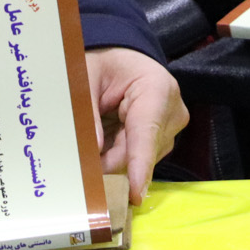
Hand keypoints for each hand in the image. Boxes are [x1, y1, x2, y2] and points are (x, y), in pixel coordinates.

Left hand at [85, 47, 186, 203]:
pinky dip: (115, 153)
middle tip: (78, 167)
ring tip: (88, 142)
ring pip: (136, 157)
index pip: (147, 133)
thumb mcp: (86, 76)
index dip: (139, 166)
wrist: (122, 55)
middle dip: (109, 161)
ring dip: (110, 156)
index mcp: (157, 89)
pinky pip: (135, 155)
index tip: (134, 194)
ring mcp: (170, 126)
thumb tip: (92, 150)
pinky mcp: (163, 137)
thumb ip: (88, 110)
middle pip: (139, 152)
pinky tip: (100, 143)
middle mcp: (172, 111)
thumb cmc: (104, 61)